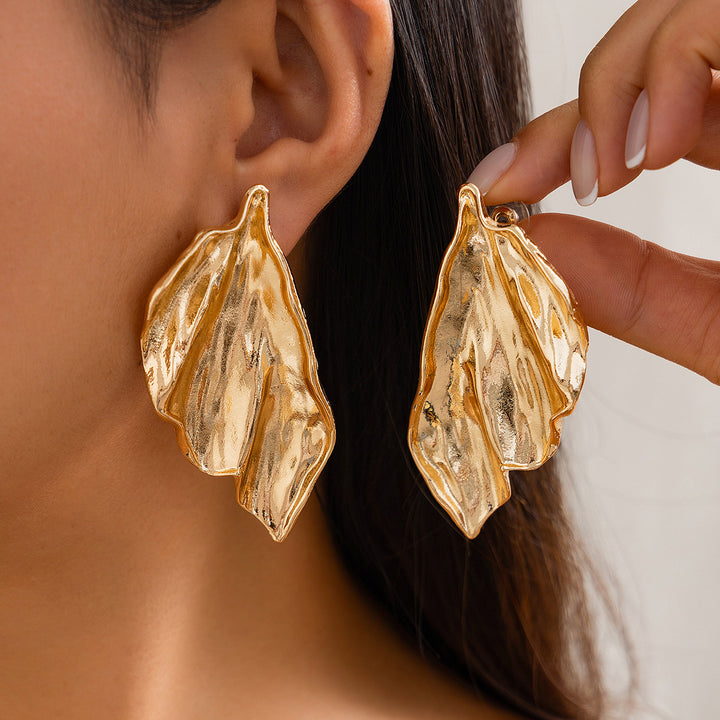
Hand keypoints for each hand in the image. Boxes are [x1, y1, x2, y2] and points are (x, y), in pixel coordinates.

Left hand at [469, 0, 719, 382]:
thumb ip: (643, 293)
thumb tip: (537, 247)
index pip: (646, 115)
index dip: (560, 140)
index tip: (493, 189)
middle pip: (659, 51)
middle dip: (574, 109)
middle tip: (518, 181)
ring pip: (683, 15)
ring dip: (617, 84)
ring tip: (605, 177)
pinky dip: (670, 64)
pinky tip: (650, 151)